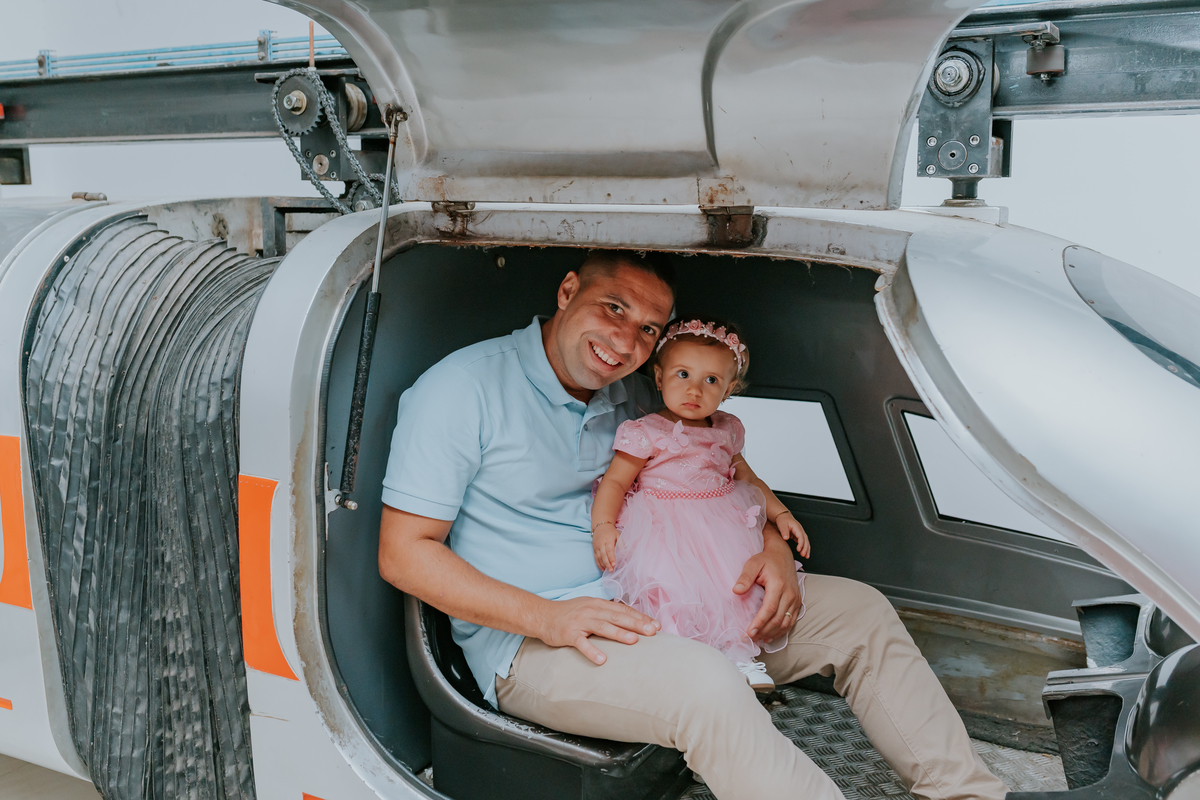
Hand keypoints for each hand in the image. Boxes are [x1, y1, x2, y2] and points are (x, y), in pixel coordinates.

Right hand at [537, 597, 659, 664]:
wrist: (542, 615)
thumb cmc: (569, 613)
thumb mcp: (590, 608)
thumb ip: (608, 613)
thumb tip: (630, 621)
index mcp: (599, 604)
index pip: (623, 610)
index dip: (640, 617)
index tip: (656, 625)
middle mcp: (591, 610)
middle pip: (618, 617)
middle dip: (636, 624)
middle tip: (653, 631)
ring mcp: (580, 622)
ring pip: (603, 627)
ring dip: (619, 633)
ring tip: (634, 640)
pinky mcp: (569, 634)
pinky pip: (581, 643)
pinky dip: (591, 651)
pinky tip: (601, 660)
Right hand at [593, 523, 620, 570]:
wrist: (601, 526)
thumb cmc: (611, 532)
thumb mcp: (618, 535)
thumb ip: (621, 544)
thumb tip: (625, 554)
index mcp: (607, 540)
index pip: (609, 550)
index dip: (611, 558)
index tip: (614, 564)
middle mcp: (601, 544)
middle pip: (603, 555)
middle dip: (607, 563)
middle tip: (611, 570)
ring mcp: (596, 547)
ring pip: (599, 557)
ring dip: (603, 565)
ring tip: (608, 571)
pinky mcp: (594, 549)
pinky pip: (595, 558)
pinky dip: (599, 564)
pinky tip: (602, 569)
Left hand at [733, 531, 802, 643]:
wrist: (783, 554)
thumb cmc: (766, 559)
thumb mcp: (753, 564)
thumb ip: (745, 577)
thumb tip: (736, 591)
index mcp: (778, 585)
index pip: (769, 609)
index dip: (759, 623)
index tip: (749, 632)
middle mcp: (790, 594)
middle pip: (778, 619)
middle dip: (763, 631)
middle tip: (750, 639)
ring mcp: (795, 599)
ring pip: (786, 623)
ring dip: (772, 633)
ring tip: (758, 639)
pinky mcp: (797, 602)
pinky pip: (791, 621)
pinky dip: (781, 631)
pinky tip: (770, 636)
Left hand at [774, 511, 810, 557]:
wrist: (782, 516)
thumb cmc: (782, 520)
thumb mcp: (782, 525)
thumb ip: (784, 531)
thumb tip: (786, 538)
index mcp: (797, 527)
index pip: (801, 536)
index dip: (801, 543)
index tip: (799, 549)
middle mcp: (800, 530)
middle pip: (805, 540)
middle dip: (806, 548)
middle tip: (804, 555)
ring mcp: (800, 533)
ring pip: (806, 541)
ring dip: (807, 549)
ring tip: (806, 556)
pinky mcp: (798, 535)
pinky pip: (803, 542)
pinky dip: (804, 547)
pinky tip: (804, 553)